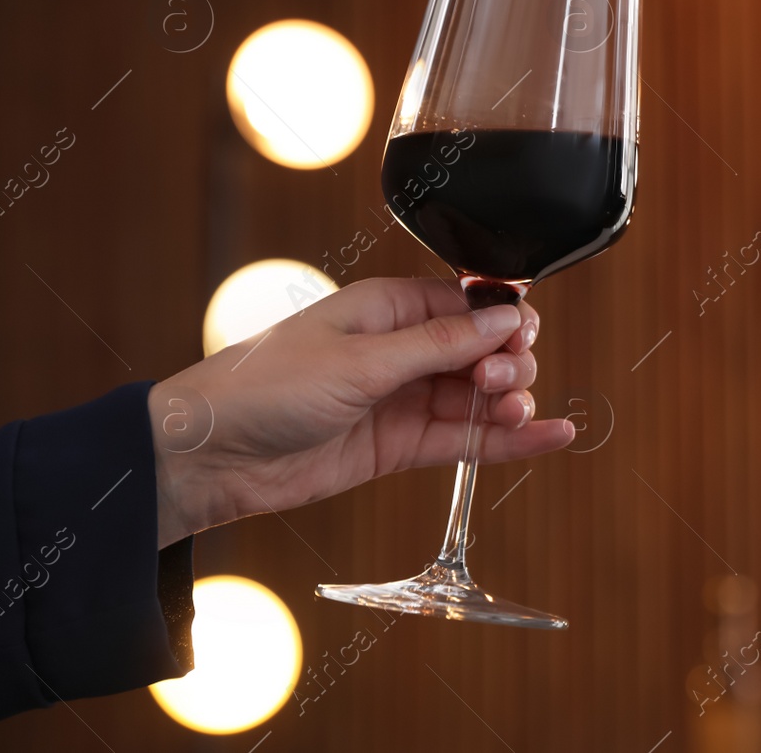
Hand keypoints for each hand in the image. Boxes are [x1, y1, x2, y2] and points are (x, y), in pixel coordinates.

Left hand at [148, 277, 574, 547]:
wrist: (211, 456)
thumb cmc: (266, 388)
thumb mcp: (359, 359)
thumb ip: (439, 344)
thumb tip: (506, 317)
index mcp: (388, 308)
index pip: (468, 303)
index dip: (504, 319)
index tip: (522, 338)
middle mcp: (401, 350)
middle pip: (483, 350)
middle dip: (506, 362)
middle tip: (496, 383)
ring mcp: (403, 398)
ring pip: (479, 397)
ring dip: (510, 402)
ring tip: (515, 412)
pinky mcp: (400, 444)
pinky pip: (465, 439)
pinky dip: (508, 441)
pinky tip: (550, 436)